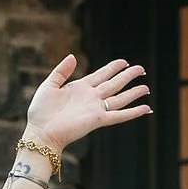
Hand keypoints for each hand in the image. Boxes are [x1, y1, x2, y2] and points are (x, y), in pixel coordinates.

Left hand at [22, 54, 151, 156]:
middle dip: (127, 76)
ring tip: (146, 87)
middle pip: (114, 84)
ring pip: (119, 98)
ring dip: (133, 93)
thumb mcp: (49, 85)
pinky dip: (132, 112)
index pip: (101, 74)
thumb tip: (73, 56)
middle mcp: (91, 97)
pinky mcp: (97, 120)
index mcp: (80, 88)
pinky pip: (119, 115)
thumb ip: (61, 71)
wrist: (41, 132)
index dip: (113, 68)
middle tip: (141, 69)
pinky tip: (145, 108)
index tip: (124, 62)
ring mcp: (96, 108)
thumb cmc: (41, 111)